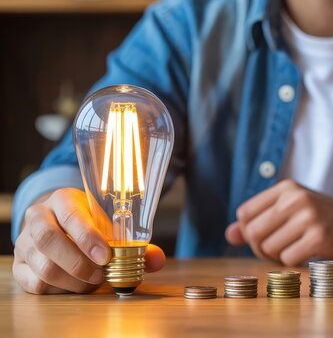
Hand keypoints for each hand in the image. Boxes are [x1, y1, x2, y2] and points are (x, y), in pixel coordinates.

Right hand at [13, 188, 165, 293]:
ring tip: (93, 282)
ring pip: (43, 266)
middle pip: (49, 241)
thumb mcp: (109, 224)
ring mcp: (25, 242)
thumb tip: (156, 260)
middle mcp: (38, 217)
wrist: (57, 222)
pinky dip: (59, 290)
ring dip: (73, 280)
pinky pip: (35, 283)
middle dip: (79, 264)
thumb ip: (134, 243)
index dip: (88, 238)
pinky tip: (76, 286)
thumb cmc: (89, 223)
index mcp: (63, 200)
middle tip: (102, 275)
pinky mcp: (20, 265)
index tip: (105, 256)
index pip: (71, 216)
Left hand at [225, 180, 332, 265]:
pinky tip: (308, 256)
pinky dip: (293, 264)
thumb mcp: (292, 211)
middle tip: (278, 251)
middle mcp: (295, 198)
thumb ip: (260, 221)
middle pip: (253, 233)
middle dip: (260, 249)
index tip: (267, 237)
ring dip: (277, 258)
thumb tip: (229, 234)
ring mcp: (308, 216)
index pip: (244, 214)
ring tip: (295, 251)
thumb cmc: (325, 219)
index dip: (249, 232)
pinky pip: (287, 260)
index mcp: (286, 187)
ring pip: (268, 249)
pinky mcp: (319, 237)